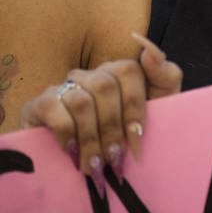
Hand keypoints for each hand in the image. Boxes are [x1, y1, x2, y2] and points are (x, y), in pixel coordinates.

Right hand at [19, 33, 181, 188]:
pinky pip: (53, 109)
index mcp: (120, 72)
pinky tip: (73, 151)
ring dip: (91, 137)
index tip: (137, 137)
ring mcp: (64, 88)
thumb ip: (166, 76)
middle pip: (104, 86)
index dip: (134, 106)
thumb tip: (150, 49)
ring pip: (81, 101)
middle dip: (113, 126)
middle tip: (115, 156)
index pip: (129, 70)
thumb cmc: (129, 135)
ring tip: (96, 162)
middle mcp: (91, 75)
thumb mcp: (159, 106)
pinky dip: (67, 133)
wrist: (91, 167)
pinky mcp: (39, 104)